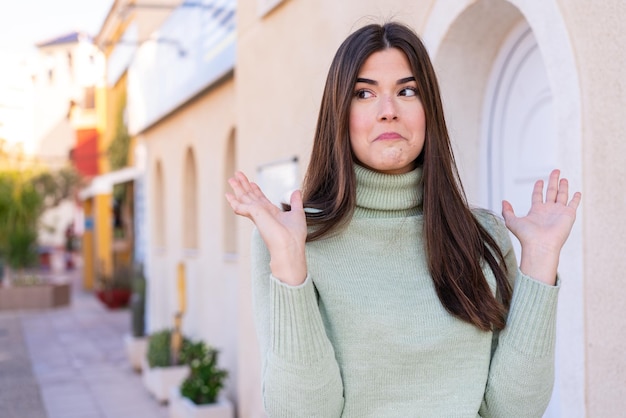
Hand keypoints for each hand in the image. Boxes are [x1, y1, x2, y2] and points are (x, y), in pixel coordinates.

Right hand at [226, 171, 307, 284]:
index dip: (255, 190)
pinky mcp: (255, 215)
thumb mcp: (297, 214)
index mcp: (271, 213)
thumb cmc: (294, 236)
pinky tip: (228, 196)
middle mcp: (262, 213)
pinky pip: (241, 207)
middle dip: (243, 185)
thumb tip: (297, 191)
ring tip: (231, 179)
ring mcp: (257, 215)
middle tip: (236, 175)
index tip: (251, 182)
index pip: (261, 199)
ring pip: (244, 198)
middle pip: (250, 196)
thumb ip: (295, 202)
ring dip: (237, 188)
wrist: (289, 248)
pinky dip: (234, 202)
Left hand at [502, 169, 580, 284]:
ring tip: (563, 178)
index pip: (538, 196)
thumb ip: (508, 211)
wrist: (540, 245)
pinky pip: (573, 204)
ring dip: (563, 187)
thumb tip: (504, 201)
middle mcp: (548, 210)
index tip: (539, 180)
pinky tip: (577, 192)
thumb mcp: (512, 221)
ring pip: (562, 196)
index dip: (538, 187)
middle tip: (555, 171)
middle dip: (553, 181)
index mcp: (536, 211)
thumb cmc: (526, 236)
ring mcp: (559, 212)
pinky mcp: (568, 215)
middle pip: (551, 192)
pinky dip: (576, 198)